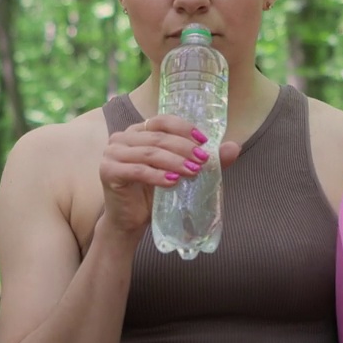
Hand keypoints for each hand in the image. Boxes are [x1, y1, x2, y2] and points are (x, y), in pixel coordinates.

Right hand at [98, 114, 239, 240]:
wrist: (129, 221)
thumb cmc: (153, 194)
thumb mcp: (179, 173)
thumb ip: (201, 158)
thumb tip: (234, 147)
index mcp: (137, 131)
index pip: (162, 121)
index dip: (184, 129)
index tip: (205, 141)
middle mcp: (121, 137)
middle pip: (157, 137)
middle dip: (184, 148)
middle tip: (203, 160)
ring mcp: (112, 153)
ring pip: (149, 152)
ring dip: (175, 161)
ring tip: (193, 171)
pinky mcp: (107, 171)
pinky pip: (137, 170)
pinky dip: (157, 176)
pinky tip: (173, 183)